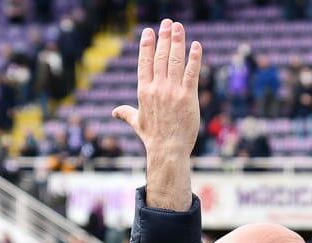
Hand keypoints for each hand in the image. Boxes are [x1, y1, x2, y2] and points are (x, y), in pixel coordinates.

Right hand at [112, 20, 202, 210]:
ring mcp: (172, 92)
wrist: (167, 150)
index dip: (147, 45)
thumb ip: (126, 113)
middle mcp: (157, 88)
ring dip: (177, 41)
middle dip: (164, 37)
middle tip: (168, 23)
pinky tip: (196, 46)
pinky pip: (191, 73)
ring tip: (179, 27)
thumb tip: (114, 112)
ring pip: (175, 61)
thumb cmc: (153, 138)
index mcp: (144, 91)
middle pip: (161, 57)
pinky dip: (194, 58)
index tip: (149, 31)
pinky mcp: (188, 97)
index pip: (145, 62)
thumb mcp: (137, 123)